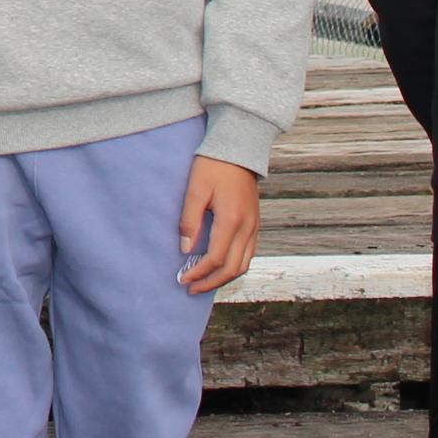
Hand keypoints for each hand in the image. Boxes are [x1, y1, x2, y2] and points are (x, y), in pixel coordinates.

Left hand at [178, 155, 260, 294]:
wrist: (239, 149)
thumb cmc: (213, 166)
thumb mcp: (195, 189)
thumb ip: (190, 221)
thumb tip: (185, 250)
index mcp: (232, 220)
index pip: (215, 258)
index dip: (198, 273)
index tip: (182, 279)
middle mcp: (247, 227)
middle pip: (232, 268)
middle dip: (211, 283)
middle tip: (191, 288)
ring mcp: (254, 227)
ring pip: (243, 264)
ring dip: (223, 278)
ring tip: (204, 283)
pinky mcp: (255, 224)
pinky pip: (248, 254)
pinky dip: (233, 266)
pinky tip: (219, 267)